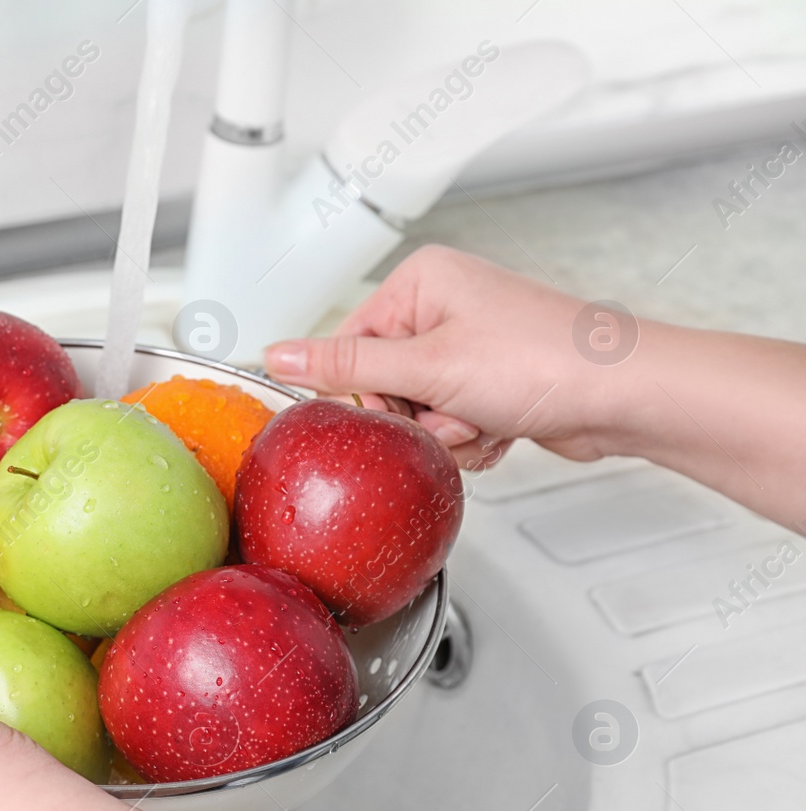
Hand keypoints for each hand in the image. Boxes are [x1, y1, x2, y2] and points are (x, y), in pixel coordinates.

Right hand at [264, 245, 623, 469]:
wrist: (624, 395)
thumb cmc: (546, 361)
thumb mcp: (427, 366)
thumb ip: (344, 364)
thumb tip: (276, 354)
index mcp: (420, 283)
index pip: (348, 346)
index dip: (368, 391)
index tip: (398, 406)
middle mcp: (442, 307)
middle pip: (382, 386)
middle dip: (416, 417)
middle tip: (453, 411)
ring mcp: (468, 347)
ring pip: (416, 414)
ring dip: (446, 433)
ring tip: (485, 417)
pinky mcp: (488, 384)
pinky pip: (448, 426)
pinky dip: (470, 439)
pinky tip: (501, 428)